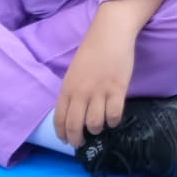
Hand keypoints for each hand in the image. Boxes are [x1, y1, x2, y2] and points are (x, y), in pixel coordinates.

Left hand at [53, 13, 139, 142]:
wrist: (110, 34)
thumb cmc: (92, 51)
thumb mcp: (74, 72)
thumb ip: (73, 91)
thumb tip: (75, 112)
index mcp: (67, 88)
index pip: (59, 119)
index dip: (62, 134)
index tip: (67, 140)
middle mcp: (80, 92)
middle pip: (75, 125)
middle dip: (78, 139)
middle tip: (82, 143)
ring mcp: (99, 92)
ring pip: (95, 123)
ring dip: (97, 129)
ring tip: (100, 127)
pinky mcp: (117, 90)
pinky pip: (114, 115)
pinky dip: (114, 121)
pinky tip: (114, 118)